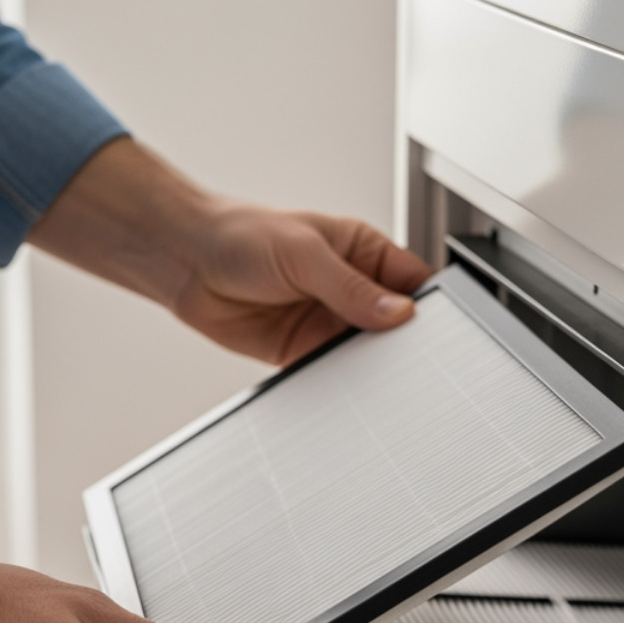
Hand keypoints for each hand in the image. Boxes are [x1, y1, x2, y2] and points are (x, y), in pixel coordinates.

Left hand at [170, 204, 434, 363]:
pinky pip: (334, 374)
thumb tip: (397, 312)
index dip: (428, 305)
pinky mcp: (303, 351)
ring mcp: (327, 322)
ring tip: (379, 376)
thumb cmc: (241, 235)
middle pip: (396, 324)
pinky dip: (341, 385)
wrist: (187, 262)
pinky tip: (346, 387)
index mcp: (361, 252)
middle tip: (410, 359)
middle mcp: (349, 289)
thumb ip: (351, 287)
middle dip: (404, 343)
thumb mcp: (305, 253)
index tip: (436, 328)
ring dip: (373, 367)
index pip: (412, 282)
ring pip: (368, 354)